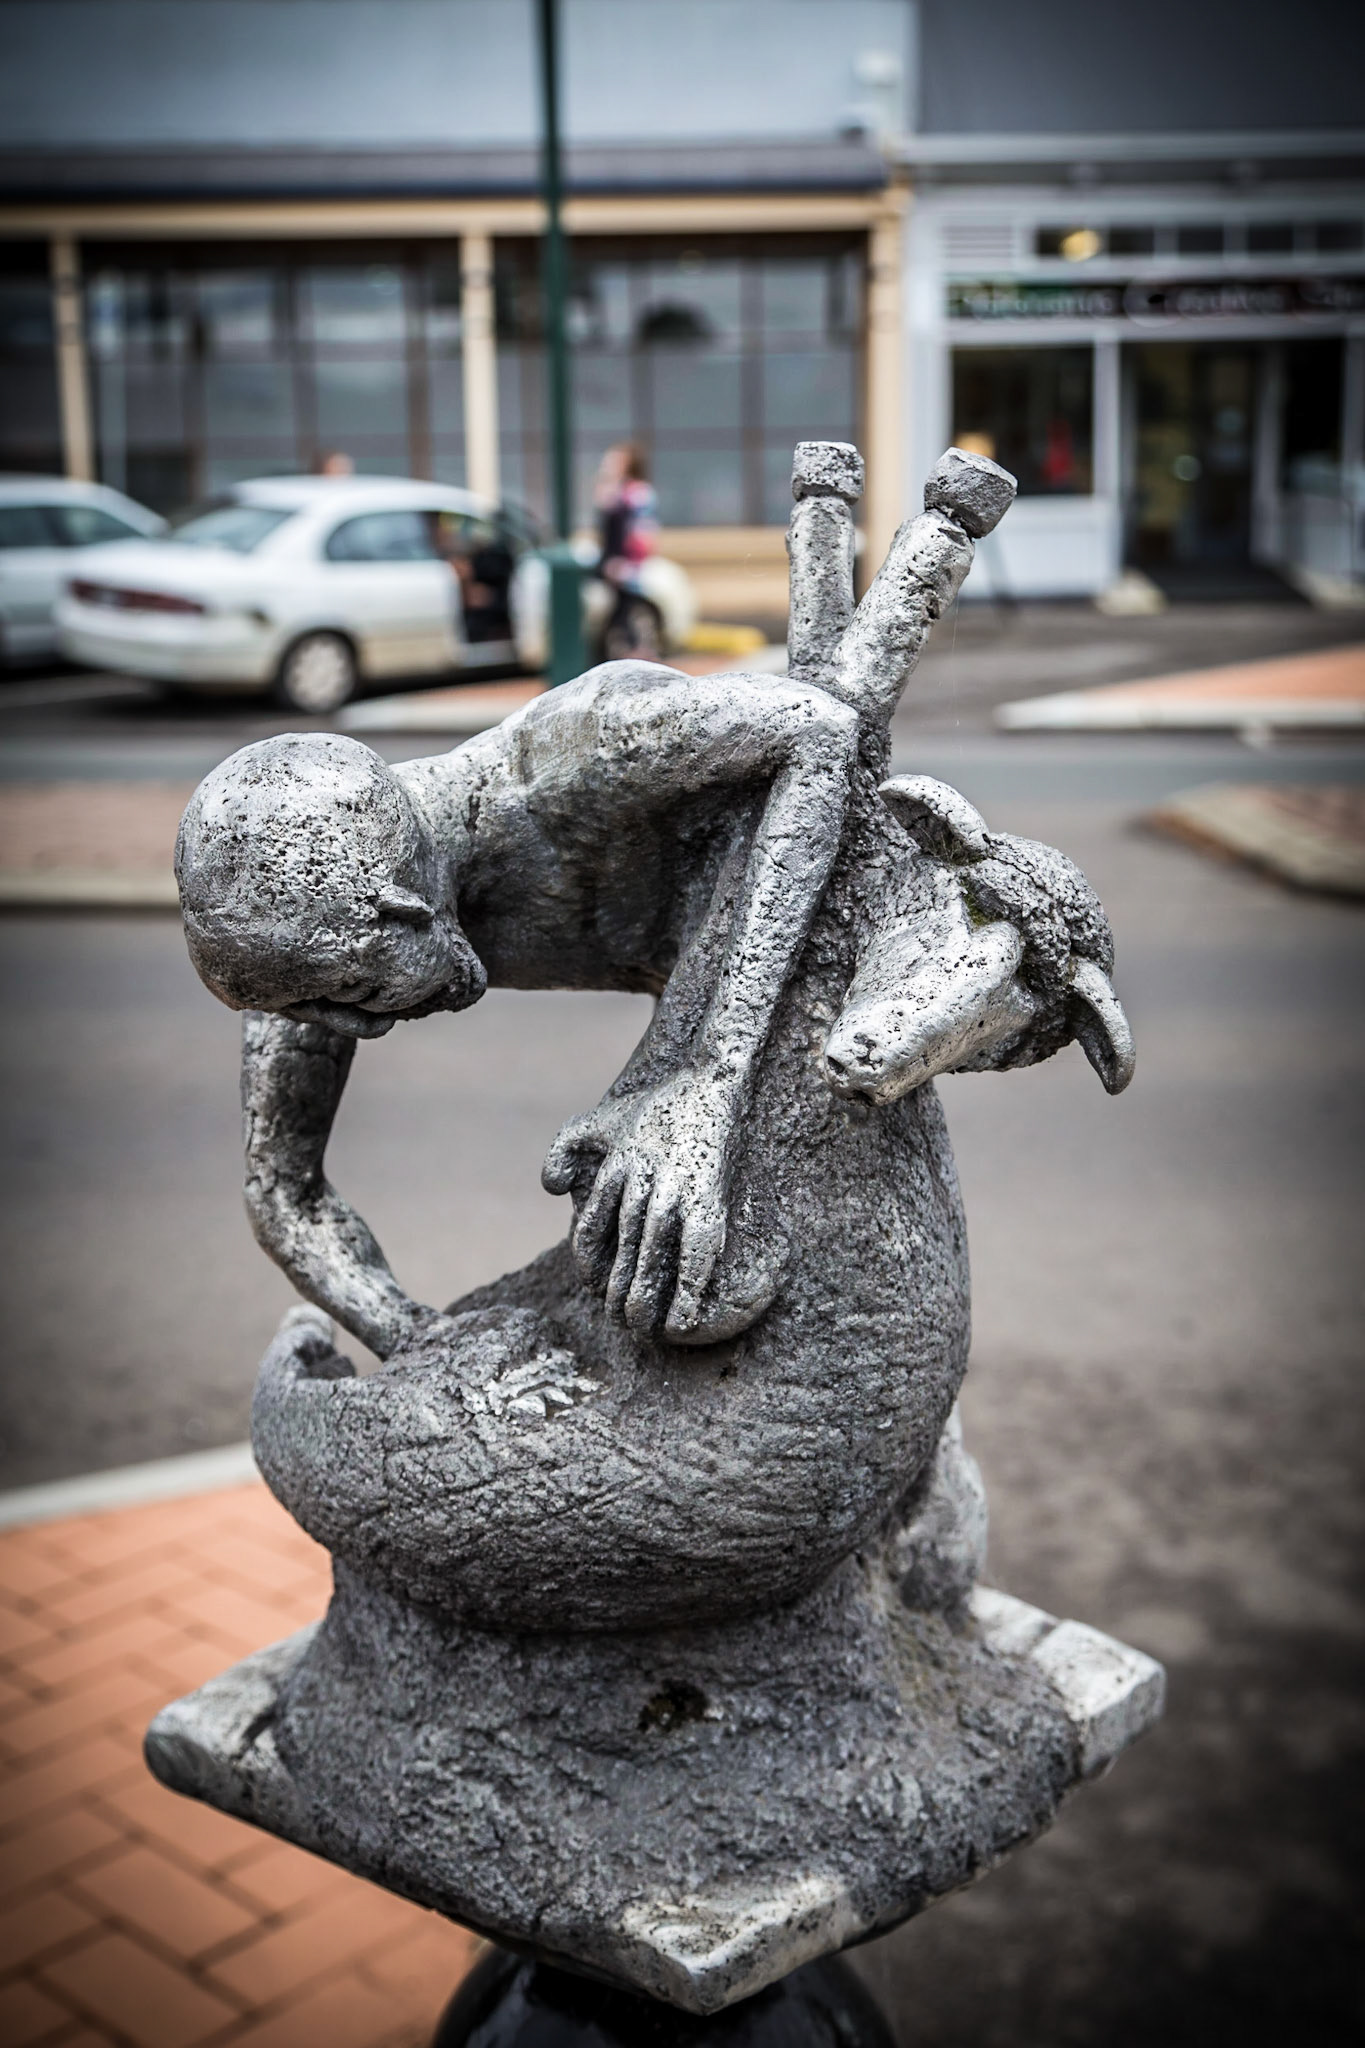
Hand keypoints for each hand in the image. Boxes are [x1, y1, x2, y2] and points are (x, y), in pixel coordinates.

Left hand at [543, 1070, 738, 1338]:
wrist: (711, 1079)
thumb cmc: (654, 1105)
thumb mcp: (599, 1120)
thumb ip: (564, 1150)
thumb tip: (552, 1190)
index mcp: (613, 1174)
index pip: (589, 1239)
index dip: (592, 1274)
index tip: (600, 1291)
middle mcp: (638, 1189)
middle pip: (618, 1263)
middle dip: (619, 1301)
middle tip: (624, 1324)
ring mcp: (673, 1197)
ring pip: (650, 1267)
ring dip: (646, 1306)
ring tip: (646, 1331)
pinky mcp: (708, 1203)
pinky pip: (696, 1259)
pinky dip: (690, 1294)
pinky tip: (686, 1321)